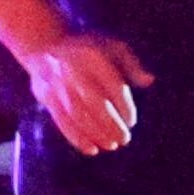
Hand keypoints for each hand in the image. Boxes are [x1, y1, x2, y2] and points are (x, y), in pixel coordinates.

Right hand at [26, 30, 150, 153]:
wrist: (43, 45)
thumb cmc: (87, 49)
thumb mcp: (112, 47)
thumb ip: (131, 64)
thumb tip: (149, 81)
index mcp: (93, 56)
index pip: (112, 85)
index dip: (124, 106)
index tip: (131, 122)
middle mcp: (73, 70)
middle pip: (94, 102)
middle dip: (110, 124)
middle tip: (124, 140)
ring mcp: (57, 84)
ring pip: (77, 115)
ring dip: (95, 134)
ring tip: (111, 146)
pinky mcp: (46, 97)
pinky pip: (61, 121)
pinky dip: (76, 138)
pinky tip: (91, 149)